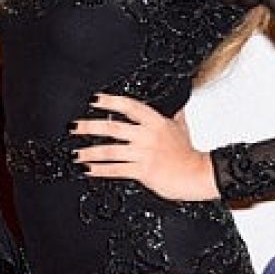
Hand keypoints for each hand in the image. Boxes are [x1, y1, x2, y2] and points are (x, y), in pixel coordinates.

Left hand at [71, 93, 218, 200]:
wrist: (200, 174)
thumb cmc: (190, 153)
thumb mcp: (182, 128)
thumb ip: (174, 116)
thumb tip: (177, 106)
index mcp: (156, 122)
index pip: (129, 106)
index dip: (111, 102)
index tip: (94, 100)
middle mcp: (147, 136)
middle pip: (113, 128)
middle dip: (90, 127)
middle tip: (74, 127)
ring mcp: (144, 154)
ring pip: (110, 151)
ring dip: (90, 152)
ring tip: (76, 153)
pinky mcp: (143, 171)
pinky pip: (116, 170)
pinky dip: (100, 170)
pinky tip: (89, 169)